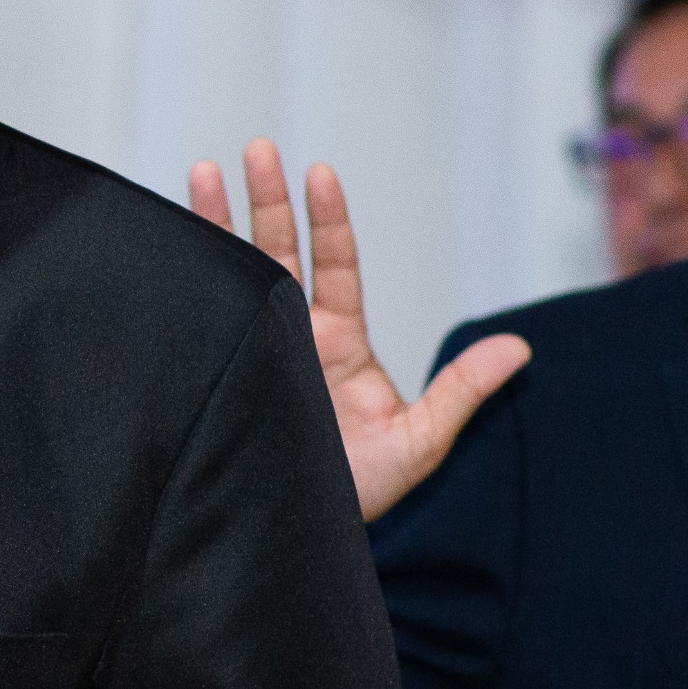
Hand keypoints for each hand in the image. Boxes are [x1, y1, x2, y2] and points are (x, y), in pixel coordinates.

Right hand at [188, 140, 531, 521]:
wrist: (298, 538)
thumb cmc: (363, 494)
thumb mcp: (421, 443)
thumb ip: (462, 391)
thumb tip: (520, 349)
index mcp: (336, 343)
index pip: (332, 266)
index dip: (325, 220)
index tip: (318, 172)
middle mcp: (291, 337)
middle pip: (277, 252)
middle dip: (266, 201)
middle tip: (256, 149)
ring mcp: (251, 352)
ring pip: (232, 274)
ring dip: (217, 223)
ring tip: (204, 171)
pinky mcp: (216, 377)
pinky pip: (199, 322)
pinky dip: (183, 281)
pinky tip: (166, 241)